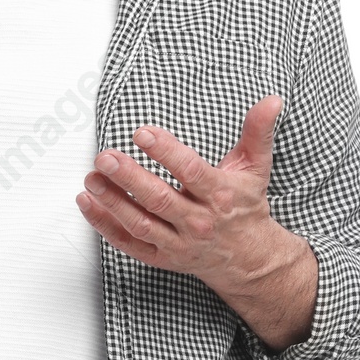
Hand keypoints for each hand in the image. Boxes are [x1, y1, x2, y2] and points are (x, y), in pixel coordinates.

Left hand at [78, 95, 319, 350]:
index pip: (189, 172)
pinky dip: (105, 226)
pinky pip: (129, 243)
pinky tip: (87, 204)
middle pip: (159, 199)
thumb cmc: (245, 207)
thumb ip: (258, 131)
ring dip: (112, 201)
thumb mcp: (256, 167)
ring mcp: (178, 243)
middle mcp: (198, 222)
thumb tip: (272, 100)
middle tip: (106, 157)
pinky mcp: (162, 258)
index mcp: (219, 195)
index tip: (143, 133)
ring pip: (140, 223)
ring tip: (91, 177)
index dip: (165, 152)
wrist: (248, 259)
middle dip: (130, 177)